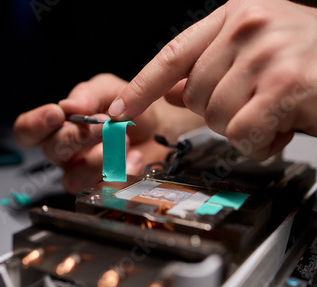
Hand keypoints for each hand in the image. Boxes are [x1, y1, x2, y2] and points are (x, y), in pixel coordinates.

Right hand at [13, 73, 203, 192]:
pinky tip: (136, 158)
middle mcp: (64, 153)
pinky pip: (102, 189)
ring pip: (73, 178)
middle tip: (102, 126)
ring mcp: (82, 173)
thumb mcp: (107, 89)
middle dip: (77, 137)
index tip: (57, 114)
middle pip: (52, 152)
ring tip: (123, 143)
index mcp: (57, 127)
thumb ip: (88, 94)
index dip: (34, 125)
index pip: (27, 131)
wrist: (160, 126)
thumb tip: (70, 105)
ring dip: (100, 160)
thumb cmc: (127, 106)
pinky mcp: (103, 188)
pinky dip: (123, 172)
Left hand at [108, 0, 316, 159]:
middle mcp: (248, 26)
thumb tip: (172, 89)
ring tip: (276, 112)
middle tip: (258, 103)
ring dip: (244, 128)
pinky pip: (243, 133)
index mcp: (235, 15)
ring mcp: (267, 52)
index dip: (140, 87)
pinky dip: (260, 142)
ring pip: (218, 118)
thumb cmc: (311, 64)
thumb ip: (211, 68)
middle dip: (221, 113)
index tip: (118, 110)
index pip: (172, 55)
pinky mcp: (285, 84)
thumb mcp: (255, 54)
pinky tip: (283, 126)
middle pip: (196, 96)